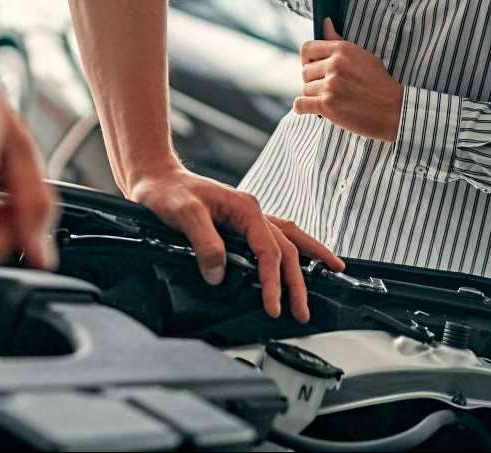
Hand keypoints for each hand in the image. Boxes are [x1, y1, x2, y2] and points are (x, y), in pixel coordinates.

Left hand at [127, 164, 343, 320]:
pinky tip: (303, 256)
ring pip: (289, 238)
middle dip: (297, 282)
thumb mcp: (182, 214)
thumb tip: (219, 273)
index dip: (273, 280)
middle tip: (302, 312)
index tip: (274, 306)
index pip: (268, 250)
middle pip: (286, 248)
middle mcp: (252, 211)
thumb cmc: (166, 192)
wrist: (155, 179)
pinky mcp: (240, 224)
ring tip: (334, 271)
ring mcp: (248, 217)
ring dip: (309, 259)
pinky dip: (294, 246)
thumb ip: (204, 242)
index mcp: (244, 208)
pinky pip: (276, 236)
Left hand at [296, 19, 404, 141]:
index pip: (307, 49)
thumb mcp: (363, 56)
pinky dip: (304, 108)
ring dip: (314, 97)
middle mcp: (334, 65)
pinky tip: (315, 109)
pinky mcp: (327, 105)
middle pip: (305, 72)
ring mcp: (330, 86)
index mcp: (342, 50)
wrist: (393, 110)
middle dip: (314, 81)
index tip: (316, 68)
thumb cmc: (379, 82)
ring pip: (305, 89)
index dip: (308, 60)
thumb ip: (339, 41)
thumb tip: (325, 22)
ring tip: (331, 100)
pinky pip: (300, 105)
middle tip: (329, 89)